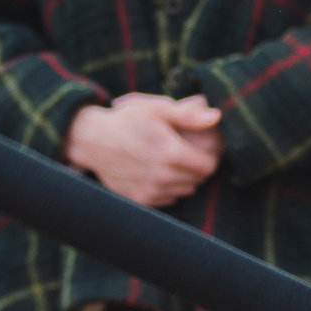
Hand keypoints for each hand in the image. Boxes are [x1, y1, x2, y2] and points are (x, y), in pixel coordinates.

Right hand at [65, 94, 224, 206]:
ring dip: (185, 178)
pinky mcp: (142, 200)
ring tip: (172, 161)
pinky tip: (159, 172)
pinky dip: (169, 188)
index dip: (209, 157)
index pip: (208, 166)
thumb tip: (217, 117)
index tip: (201, 148)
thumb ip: (189, 116)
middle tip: (187, 153)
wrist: (92, 140)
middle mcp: (163, 177)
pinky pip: (169, 198)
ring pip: (186, 190)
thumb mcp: (157, 109)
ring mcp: (151, 191)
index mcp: (171, 154)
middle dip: (198, 167)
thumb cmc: (127, 120)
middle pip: (199, 179)